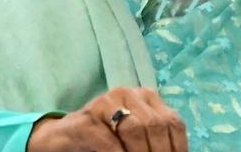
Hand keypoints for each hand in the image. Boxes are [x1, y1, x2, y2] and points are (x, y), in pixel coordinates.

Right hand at [26, 87, 188, 151]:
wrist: (61, 139)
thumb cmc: (104, 140)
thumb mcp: (134, 139)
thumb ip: (153, 142)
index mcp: (145, 98)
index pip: (172, 123)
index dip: (178, 148)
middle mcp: (127, 94)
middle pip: (156, 126)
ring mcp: (105, 103)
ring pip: (135, 130)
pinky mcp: (86, 120)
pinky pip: (110, 142)